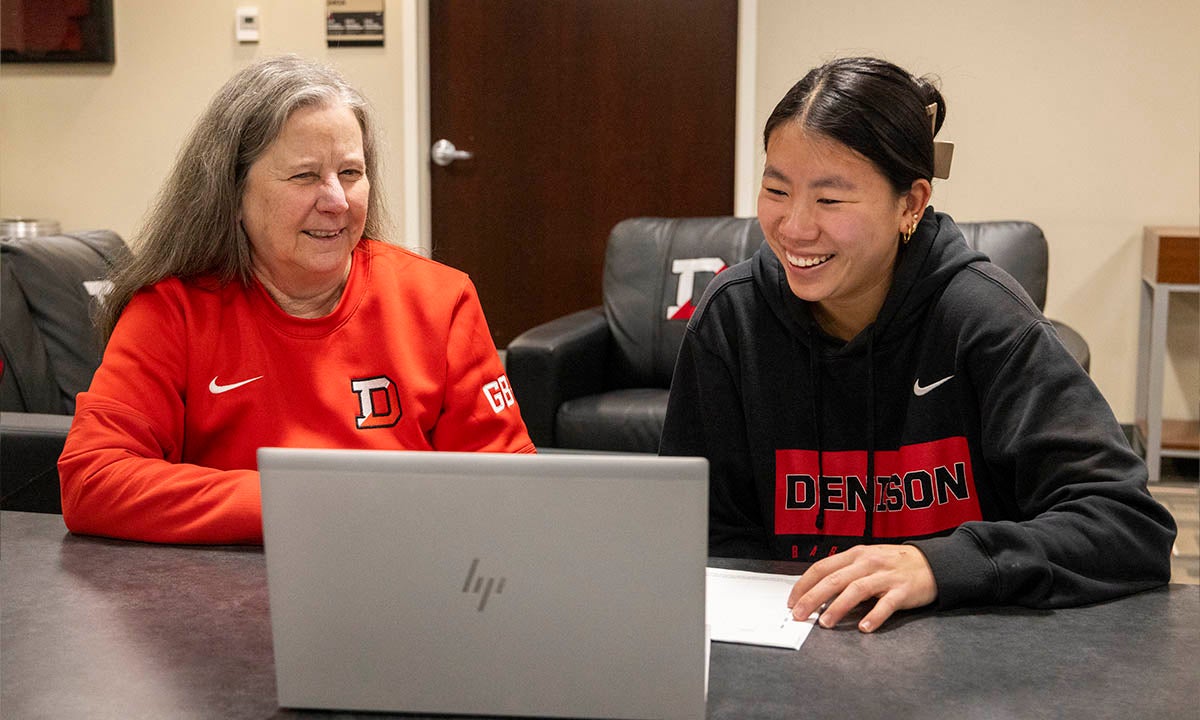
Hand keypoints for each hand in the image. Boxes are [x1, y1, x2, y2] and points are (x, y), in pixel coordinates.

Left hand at [786, 544, 937, 632]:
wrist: (931, 563)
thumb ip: (844, 572)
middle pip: (834, 579)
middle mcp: (867, 563)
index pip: (822, 567)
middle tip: (799, 615)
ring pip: (856, 590)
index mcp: (855, 555)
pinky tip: (864, 628)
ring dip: (838, 607)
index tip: (792, 601)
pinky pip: (886, 604)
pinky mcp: (903, 591)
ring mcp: (885, 576)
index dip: (804, 584)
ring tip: (824, 623)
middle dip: (812, 598)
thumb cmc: (893, 564)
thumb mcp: (866, 560)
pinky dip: (874, 616)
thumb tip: (816, 592)